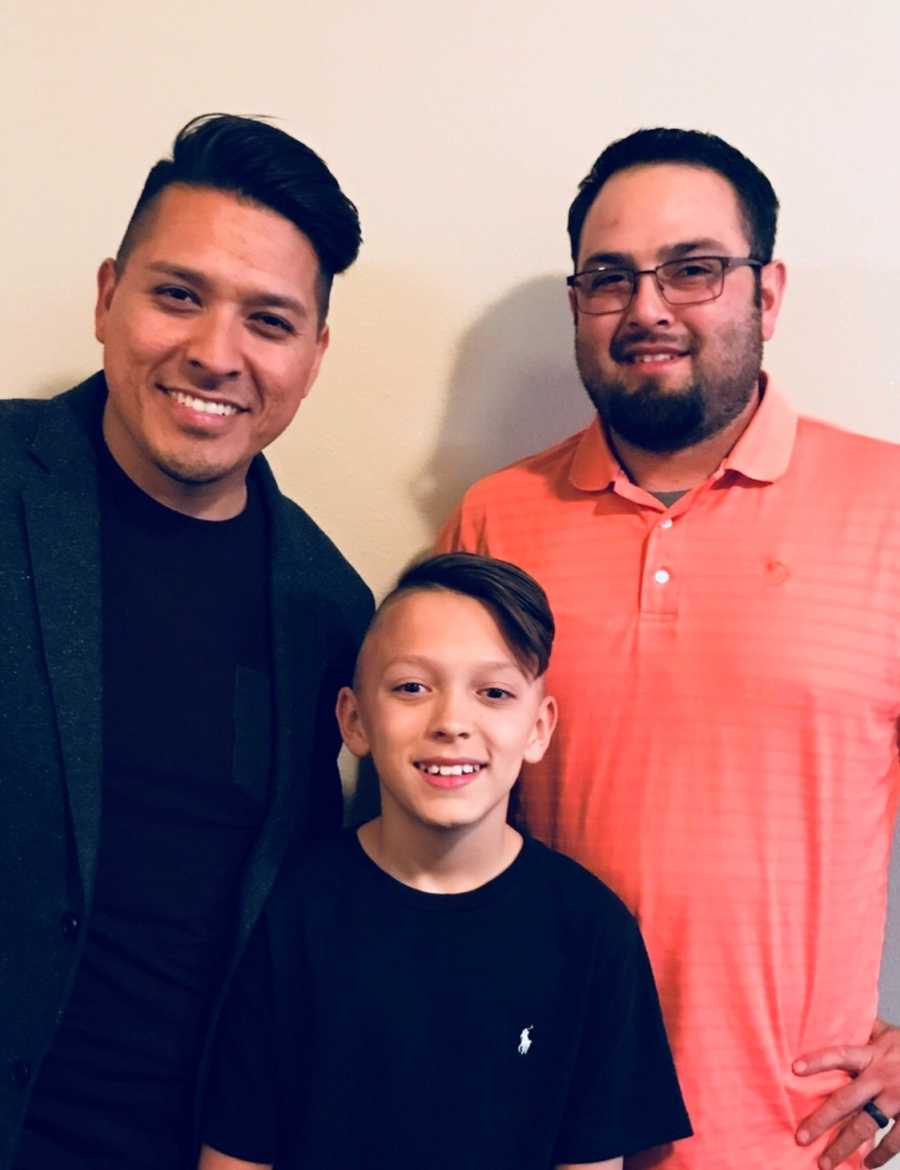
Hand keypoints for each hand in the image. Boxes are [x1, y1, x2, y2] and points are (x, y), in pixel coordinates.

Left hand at [794, 1019, 899, 1167]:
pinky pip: (894, 1140)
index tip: (794, 1069)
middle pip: (845, 1100)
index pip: (840, 1055)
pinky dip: (880, 1155)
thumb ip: (867, 1028)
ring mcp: (896, 1098)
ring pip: (864, 1125)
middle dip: (821, 1120)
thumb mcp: (890, 1034)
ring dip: (843, 1146)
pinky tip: (867, 1163)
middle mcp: (881, 1077)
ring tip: (826, 1162)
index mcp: (872, 1055)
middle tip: (801, 1137)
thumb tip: (843, 1011)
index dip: (818, 1061)